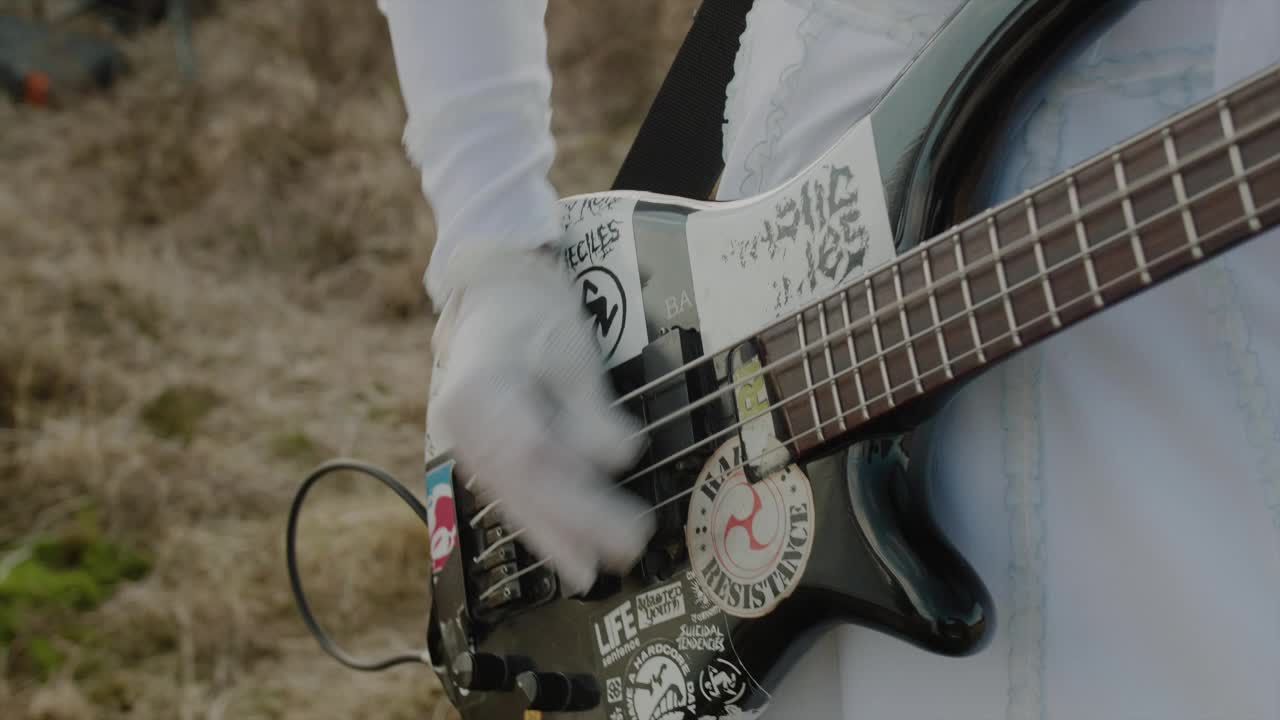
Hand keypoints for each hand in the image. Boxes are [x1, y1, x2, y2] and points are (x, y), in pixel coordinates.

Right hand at [429, 249, 653, 594]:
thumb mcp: (572, 350)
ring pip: (510, 497)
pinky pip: (508, 490)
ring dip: (553, 536)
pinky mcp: (476, 449)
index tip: (626, 525)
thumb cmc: (535, 313)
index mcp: (478, 391)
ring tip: (590, 571)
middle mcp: (460, 424)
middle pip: (519, 488)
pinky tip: (565, 546)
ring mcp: (462, 440)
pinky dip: (539, 518)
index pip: (532, 459)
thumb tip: (620, 457)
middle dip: (571, 530)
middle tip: (621, 556)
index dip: (579, 502)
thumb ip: (591, 409)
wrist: (491, 291)